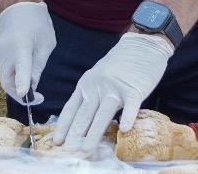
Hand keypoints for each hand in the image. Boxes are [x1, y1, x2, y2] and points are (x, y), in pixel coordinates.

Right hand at [0, 1, 55, 102]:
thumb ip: (38, 67)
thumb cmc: (37, 23)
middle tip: (38, 97)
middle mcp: (6, 52)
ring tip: (34, 81)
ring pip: (6, 78)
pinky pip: (6, 71)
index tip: (26, 96)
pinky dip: (15, 76)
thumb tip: (33, 87)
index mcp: (21, 46)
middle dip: (21, 94)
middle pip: (8, 82)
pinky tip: (25, 71)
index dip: (23, 84)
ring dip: (18, 85)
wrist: (17, 5)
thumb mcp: (46, 44)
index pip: (21, 68)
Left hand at [53, 31, 173, 148]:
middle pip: (84, 114)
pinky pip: (131, 106)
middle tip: (68, 152)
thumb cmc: (119, 64)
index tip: (57, 141)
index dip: (64, 126)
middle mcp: (97, 87)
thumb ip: (90, 95)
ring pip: (103, 115)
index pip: (71, 108)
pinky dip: (128, 117)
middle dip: (75, 135)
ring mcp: (115, 88)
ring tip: (86, 150)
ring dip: (94, 134)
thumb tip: (81, 120)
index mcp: (86, 84)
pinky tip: (124, 129)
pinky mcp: (134, 89)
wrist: (141, 45)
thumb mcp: (97, 76)